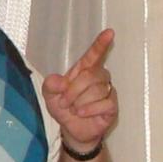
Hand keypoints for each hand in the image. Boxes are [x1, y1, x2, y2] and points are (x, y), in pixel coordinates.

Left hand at [43, 28, 117, 154]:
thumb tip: (60, 82)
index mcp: (84, 70)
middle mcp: (98, 77)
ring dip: (80, 103)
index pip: (94, 55)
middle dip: (73, 91)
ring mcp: (107, 91)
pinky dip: (89, 110)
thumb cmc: (64, 108)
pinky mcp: (112, 105)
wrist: (72, 129)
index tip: (109, 32)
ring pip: (96, 91)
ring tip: (75, 110)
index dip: (101, 44)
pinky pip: (104, 103)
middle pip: (90, 76)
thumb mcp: (50, 95)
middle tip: (65, 102)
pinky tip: (83, 114)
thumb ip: (51, 85)